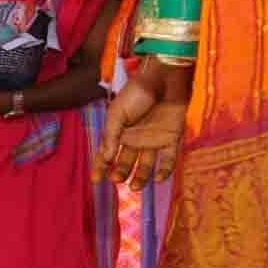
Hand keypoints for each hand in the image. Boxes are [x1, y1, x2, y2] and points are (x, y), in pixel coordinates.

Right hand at [91, 58, 191, 188]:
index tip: (96, 180)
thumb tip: (105, 157)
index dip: (100, 167)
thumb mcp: (117, 113)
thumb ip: (111, 135)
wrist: (164, 80)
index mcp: (119, 133)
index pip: (107, 154)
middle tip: (117, 180)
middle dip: (120, 172)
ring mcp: (153, 141)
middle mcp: (135, 140)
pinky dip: (165, 170)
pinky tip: (158, 179)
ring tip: (135, 187)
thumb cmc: (136, 94)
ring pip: (146, 165)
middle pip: (126, 162)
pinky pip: (168, 159)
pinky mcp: (171, 139)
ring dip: (140, 177)